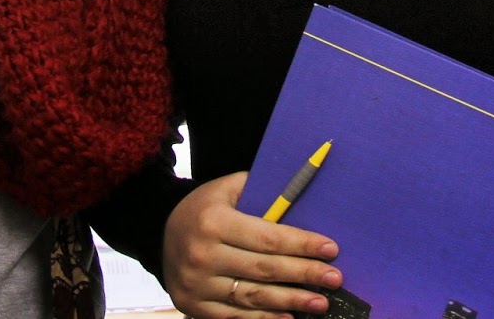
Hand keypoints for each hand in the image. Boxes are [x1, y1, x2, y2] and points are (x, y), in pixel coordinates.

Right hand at [161, 172, 341, 318]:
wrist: (159, 232)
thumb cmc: (204, 208)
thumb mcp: (225, 189)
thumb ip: (260, 192)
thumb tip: (301, 195)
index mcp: (214, 221)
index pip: (267, 237)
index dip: (301, 245)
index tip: (330, 249)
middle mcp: (203, 254)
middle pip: (265, 270)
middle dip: (304, 274)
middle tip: (334, 278)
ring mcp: (197, 284)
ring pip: (254, 297)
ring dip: (292, 301)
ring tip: (320, 302)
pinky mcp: (194, 306)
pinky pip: (236, 316)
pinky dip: (265, 318)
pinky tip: (289, 317)